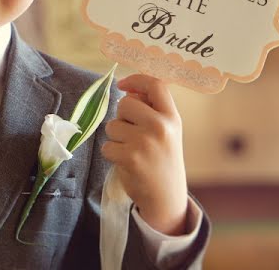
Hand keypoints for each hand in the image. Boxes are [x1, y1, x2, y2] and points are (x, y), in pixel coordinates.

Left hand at [101, 74, 188, 235]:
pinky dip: (112, 154)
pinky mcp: (129, 157)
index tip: (123, 85)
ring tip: (133, 151)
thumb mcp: (168, 132)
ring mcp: (144, 142)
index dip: (137, 80)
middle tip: (133, 134)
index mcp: (172, 118)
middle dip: (122, 117)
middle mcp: (160, 127)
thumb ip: (151, 110)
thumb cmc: (162, 160)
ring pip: (112, 126)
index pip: (156, 85)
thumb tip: (127, 90)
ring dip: (116, 138)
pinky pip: (106, 145)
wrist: (166, 198)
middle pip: (125, 104)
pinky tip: (127, 163)